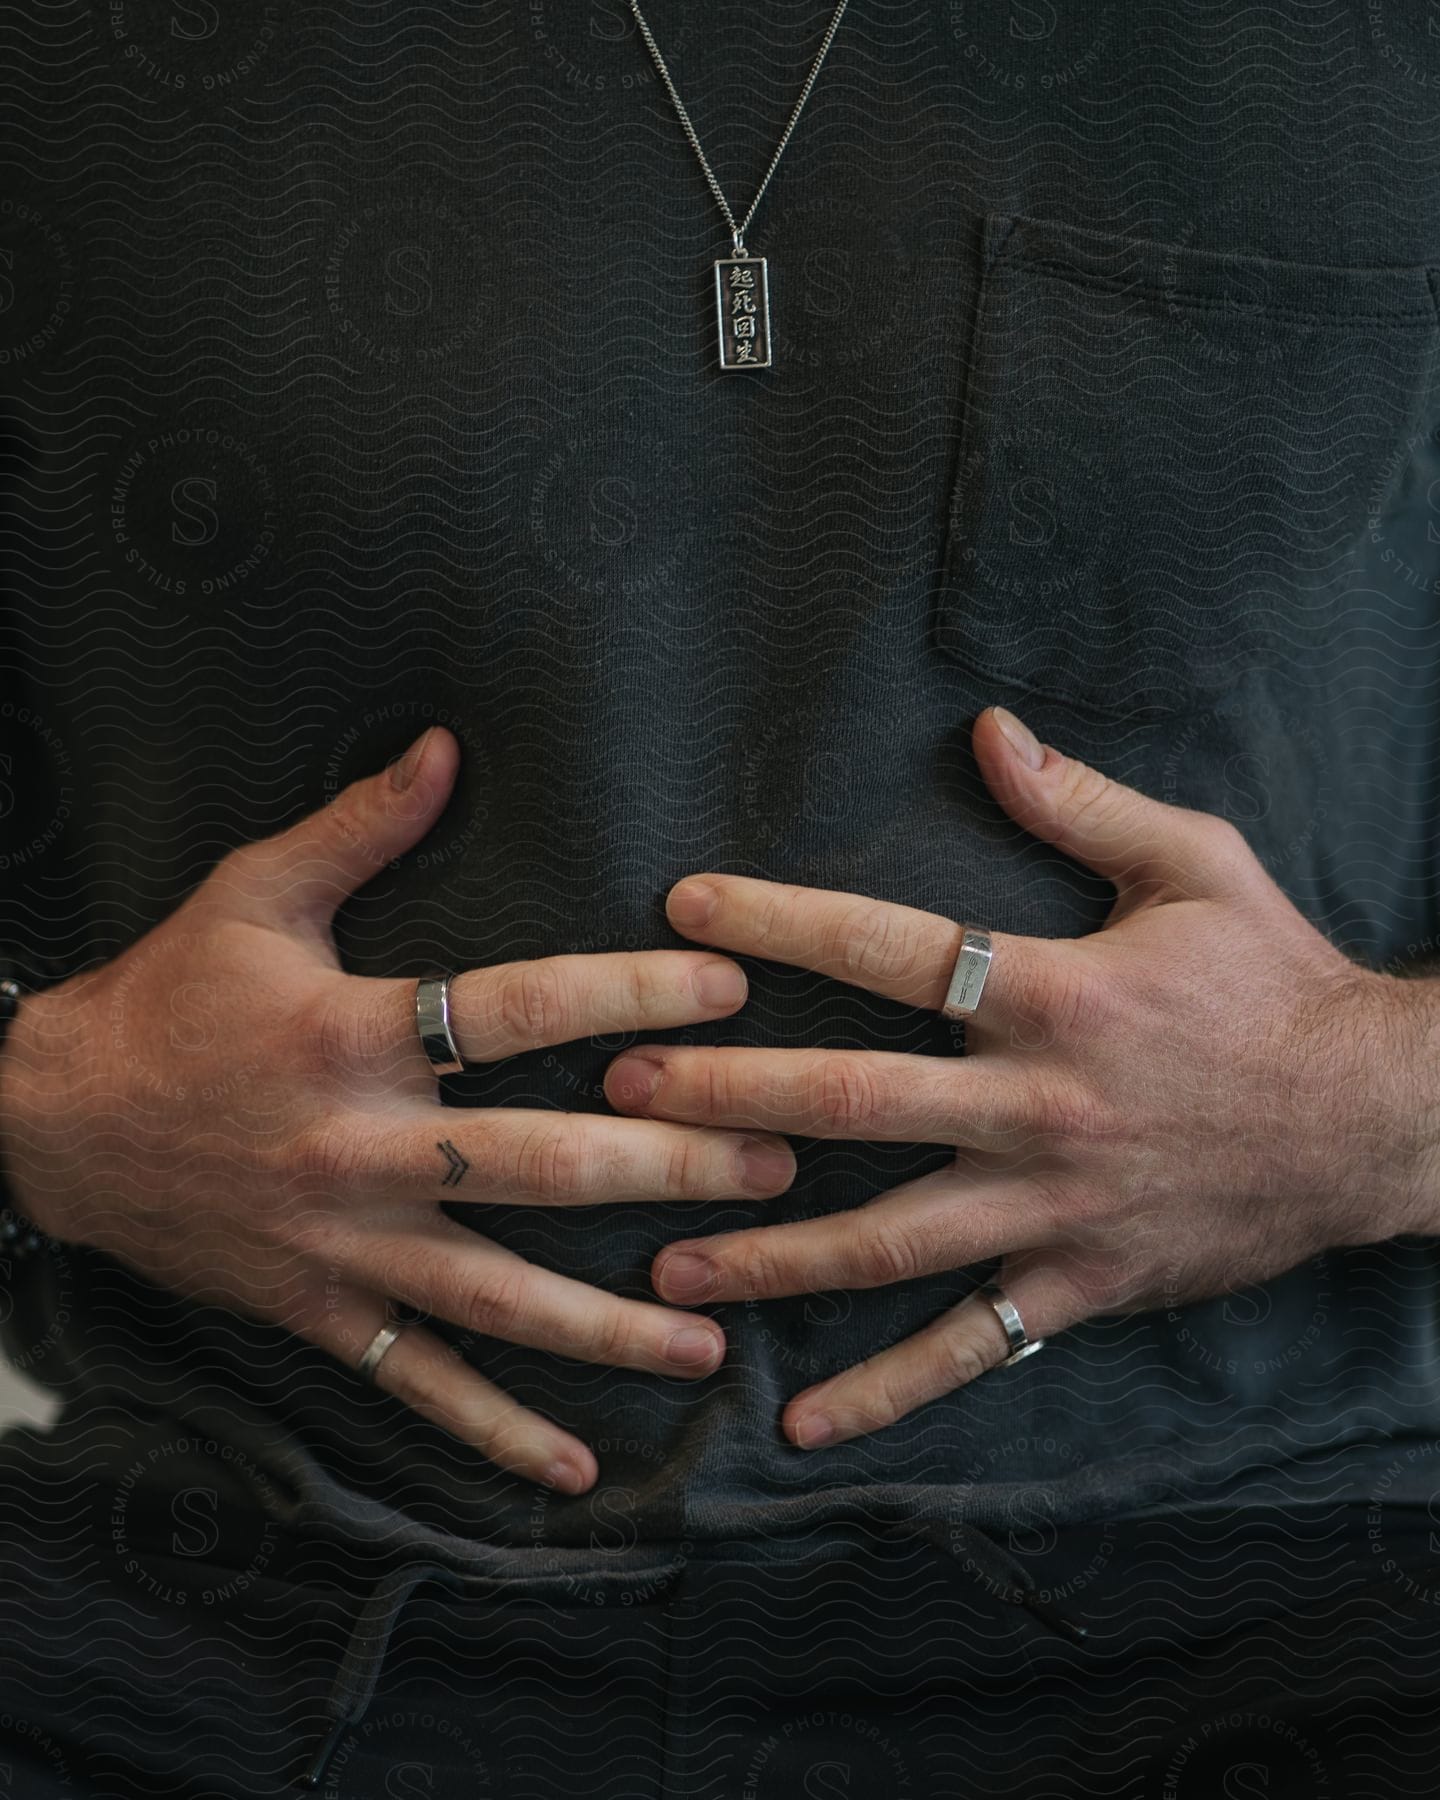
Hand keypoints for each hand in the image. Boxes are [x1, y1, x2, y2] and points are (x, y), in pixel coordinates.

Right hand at [0, 727, 794, 1491]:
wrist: (49, 1124)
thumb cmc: (166, 1000)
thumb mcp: (253, 895)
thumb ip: (361, 827)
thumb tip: (448, 745)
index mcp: (352, 1034)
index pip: (514, 1009)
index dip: (627, 998)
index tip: (726, 991)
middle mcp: (360, 1147)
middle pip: (539, 1162)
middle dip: (666, 1167)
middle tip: (776, 1168)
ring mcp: (343, 1244)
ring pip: (497, 1293)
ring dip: (611, 1321)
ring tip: (714, 1339)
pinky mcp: (320, 1311)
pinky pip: (418, 1381)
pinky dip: (496, 1429)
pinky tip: (579, 1466)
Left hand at [604, 706, 1436, 1449]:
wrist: (1379, 1116)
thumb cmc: (1275, 980)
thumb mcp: (1195, 864)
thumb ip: (1081, 801)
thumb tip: (987, 728)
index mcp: (1054, 992)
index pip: (888, 950)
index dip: (779, 924)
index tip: (683, 910)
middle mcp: (1038, 1105)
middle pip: (854, 1103)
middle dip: (727, 1097)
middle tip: (618, 1093)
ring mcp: (1054, 1206)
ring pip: (889, 1241)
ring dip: (770, 1252)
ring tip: (664, 1262)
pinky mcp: (1081, 1281)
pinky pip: (973, 1348)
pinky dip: (888, 1388)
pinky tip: (805, 1422)